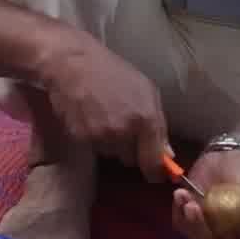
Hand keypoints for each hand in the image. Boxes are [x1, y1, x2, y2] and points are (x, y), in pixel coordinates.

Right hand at [33, 36, 172, 180]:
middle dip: (130, 148)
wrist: (73, 64)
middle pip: (131, 159)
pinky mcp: (82, 139)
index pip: (153, 161)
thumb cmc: (112, 72)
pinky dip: (94, 138)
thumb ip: (158, 123)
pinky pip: (94, 148)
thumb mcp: (145, 89)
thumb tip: (167, 154)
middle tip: (122, 125)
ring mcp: (101, 137)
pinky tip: (90, 117)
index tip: (154, 174)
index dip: (154, 171)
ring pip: (112, 153)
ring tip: (104, 116)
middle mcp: (124, 132)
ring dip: (111, 142)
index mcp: (145, 119)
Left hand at [173, 144, 239, 238]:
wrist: (234, 155)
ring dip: (187, 218)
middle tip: (194, 206)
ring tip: (184, 195)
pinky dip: (178, 209)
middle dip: (200, 228)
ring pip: (192, 235)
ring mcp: (206, 230)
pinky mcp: (190, 218)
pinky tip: (180, 193)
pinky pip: (181, 222)